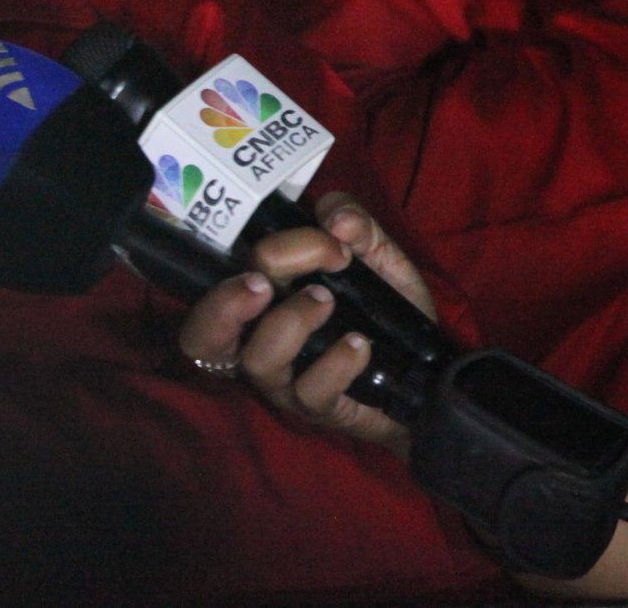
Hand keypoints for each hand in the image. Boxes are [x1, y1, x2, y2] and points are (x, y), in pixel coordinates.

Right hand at [173, 193, 431, 455]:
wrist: (425, 373)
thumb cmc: (383, 309)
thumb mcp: (376, 256)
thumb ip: (358, 225)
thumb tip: (337, 220)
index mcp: (257, 298)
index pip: (218, 276)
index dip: (260, 249)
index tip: (328, 243)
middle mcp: (255, 340)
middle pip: (202, 335)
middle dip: (224, 303)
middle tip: (263, 282)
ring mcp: (283, 379)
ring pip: (257, 360)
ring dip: (289, 322)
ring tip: (326, 302)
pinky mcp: (316, 408)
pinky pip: (312, 390)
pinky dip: (336, 362)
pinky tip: (360, 344)